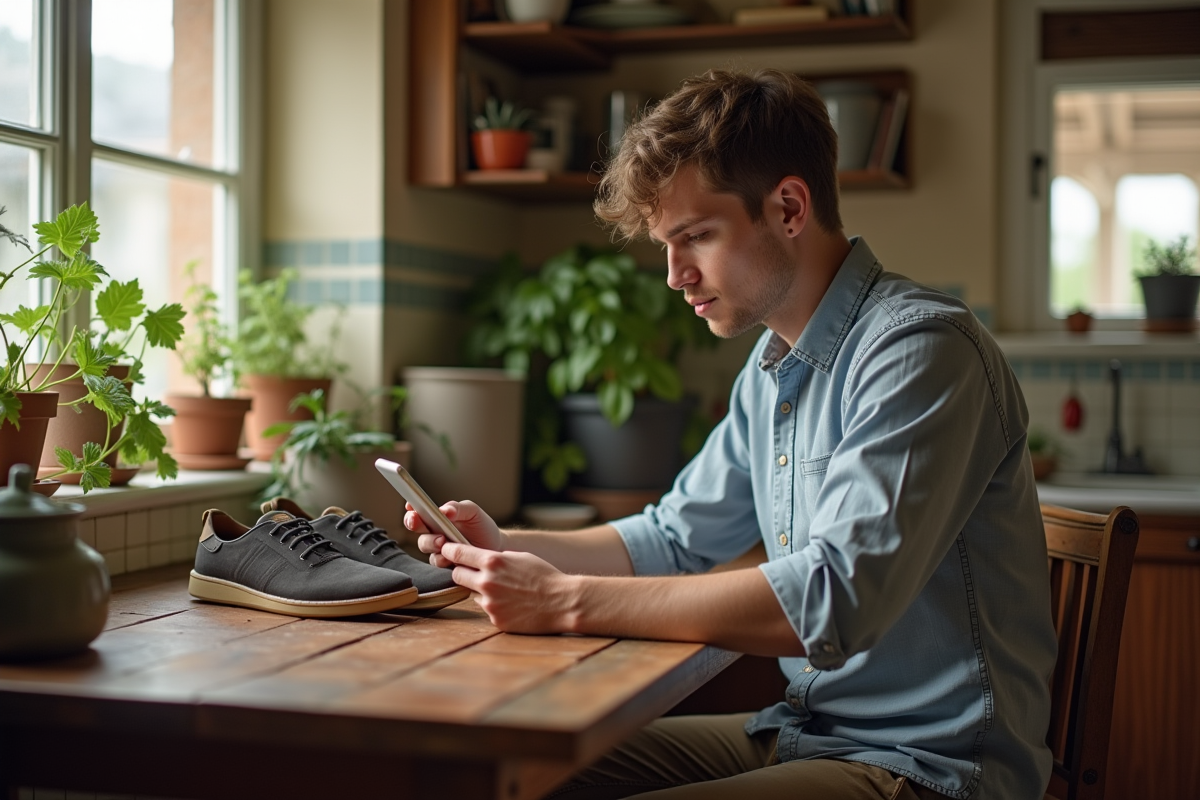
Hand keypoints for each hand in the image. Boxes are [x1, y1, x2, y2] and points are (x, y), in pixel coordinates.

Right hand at [407, 500, 504, 567]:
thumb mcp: (472, 512)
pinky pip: (436, 560)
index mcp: (438, 517)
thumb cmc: (482, 526)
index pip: (419, 511)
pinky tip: (451, 555)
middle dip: (413, 523)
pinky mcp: (445, 562)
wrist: (496, 547)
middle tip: (417, 521)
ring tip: (443, 540)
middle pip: (416, 527)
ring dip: (431, 542)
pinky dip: (442, 557)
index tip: (409, 506)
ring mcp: (438, 547)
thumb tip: (444, 510)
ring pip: (424, 545)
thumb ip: (458, 508)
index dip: (411, 508)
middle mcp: (434, 531)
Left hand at [438, 542, 577, 633]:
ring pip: (472, 593)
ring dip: (481, 590)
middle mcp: (487, 582)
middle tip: (470, 572)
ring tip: (505, 590)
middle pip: (457, 575)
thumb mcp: (520, 557)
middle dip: (462, 572)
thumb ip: (497, 558)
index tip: (446, 550)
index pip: (458, 553)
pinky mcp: (495, 620)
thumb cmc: (545, 576)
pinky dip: (495, 605)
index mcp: (493, 561)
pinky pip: (487, 609)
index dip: (450, 550)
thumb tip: (479, 559)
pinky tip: (512, 604)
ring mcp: (490, 603)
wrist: (563, 602)